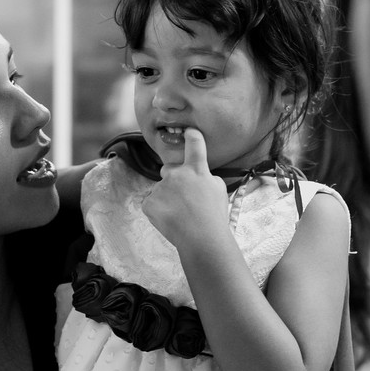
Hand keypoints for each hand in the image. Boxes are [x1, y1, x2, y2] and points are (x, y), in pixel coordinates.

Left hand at [143, 128, 228, 248]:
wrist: (202, 238)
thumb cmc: (214, 217)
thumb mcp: (219, 191)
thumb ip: (206, 178)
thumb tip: (200, 176)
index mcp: (197, 170)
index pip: (194, 144)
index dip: (192, 136)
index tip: (189, 132)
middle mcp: (177, 174)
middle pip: (169, 169)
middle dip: (173, 179)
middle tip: (183, 198)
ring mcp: (161, 188)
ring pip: (161, 190)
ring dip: (167, 198)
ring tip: (180, 215)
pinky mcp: (149, 202)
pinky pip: (151, 203)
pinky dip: (158, 211)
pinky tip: (170, 219)